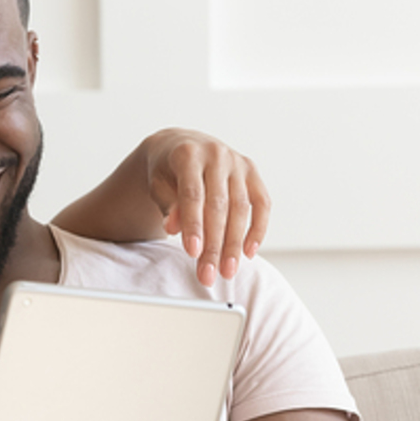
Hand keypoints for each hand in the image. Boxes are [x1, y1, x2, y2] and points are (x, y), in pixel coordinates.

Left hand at [138, 130, 268, 286]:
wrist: (182, 145)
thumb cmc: (167, 171)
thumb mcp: (157, 185)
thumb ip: (166, 205)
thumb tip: (174, 228)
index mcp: (188, 154)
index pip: (193, 195)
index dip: (193, 225)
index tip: (193, 253)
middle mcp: (216, 154)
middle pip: (218, 206)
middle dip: (214, 244)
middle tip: (209, 274)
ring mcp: (237, 162)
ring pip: (241, 208)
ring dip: (235, 244)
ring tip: (227, 271)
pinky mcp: (252, 171)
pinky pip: (262, 203)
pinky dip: (258, 229)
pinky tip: (249, 253)